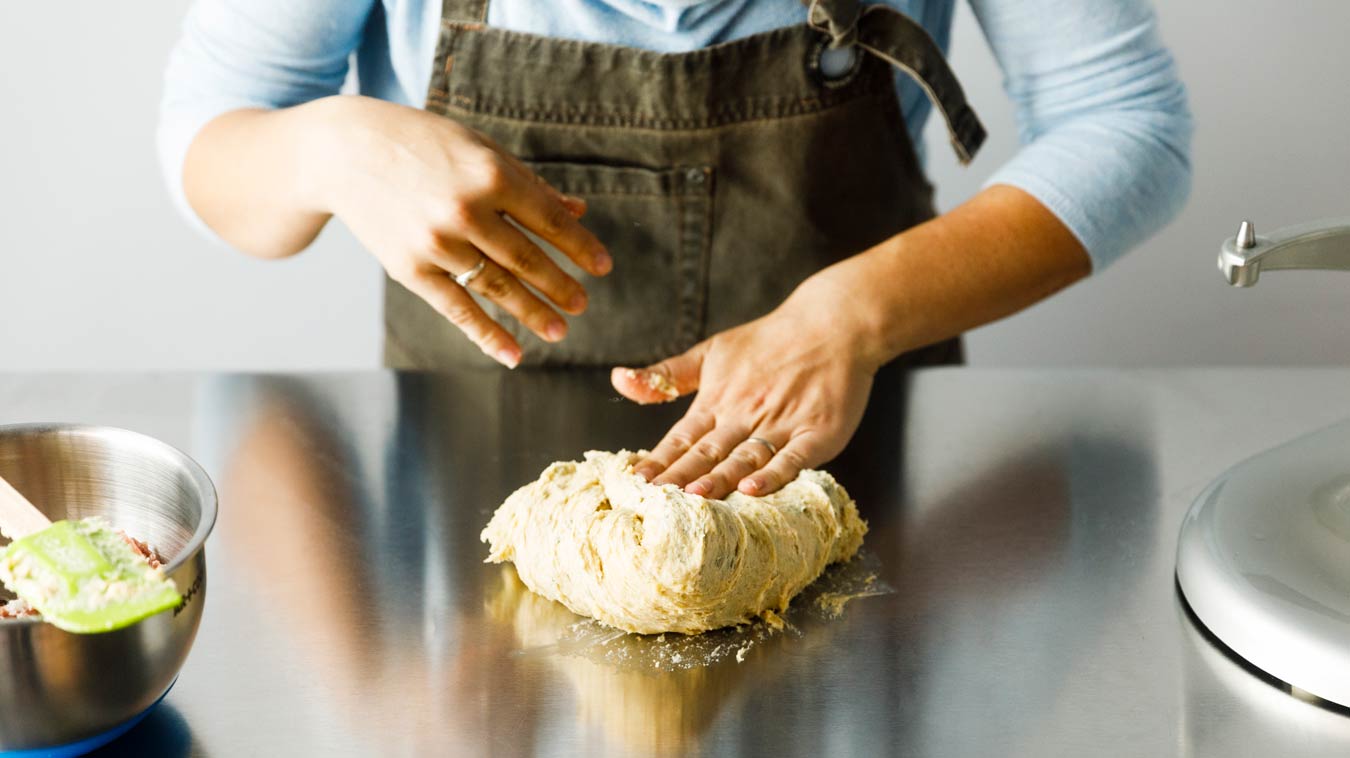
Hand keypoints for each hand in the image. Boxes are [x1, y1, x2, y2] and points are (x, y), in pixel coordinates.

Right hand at [311, 97, 612, 366]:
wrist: (345, 152)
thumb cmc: (423, 145)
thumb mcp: (479, 150)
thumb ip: (528, 183)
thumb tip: (578, 210)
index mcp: (491, 175)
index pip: (550, 220)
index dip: (580, 247)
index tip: (602, 268)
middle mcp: (467, 211)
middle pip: (528, 260)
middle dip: (561, 286)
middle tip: (582, 305)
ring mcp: (438, 244)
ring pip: (499, 288)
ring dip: (534, 314)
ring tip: (559, 331)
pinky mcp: (410, 269)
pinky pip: (458, 310)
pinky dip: (488, 335)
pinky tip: (513, 353)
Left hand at [611, 275, 885, 498]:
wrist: (831, 324)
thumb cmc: (768, 342)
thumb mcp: (711, 352)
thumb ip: (666, 375)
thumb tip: (617, 379)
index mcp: (717, 400)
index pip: (681, 437)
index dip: (659, 460)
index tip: (635, 482)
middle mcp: (744, 414)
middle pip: (707, 452)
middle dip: (680, 478)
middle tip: (655, 500)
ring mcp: (780, 423)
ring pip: (744, 457)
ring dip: (719, 477)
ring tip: (694, 496)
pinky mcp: (816, 433)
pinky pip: (791, 458)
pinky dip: (773, 475)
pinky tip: (752, 490)